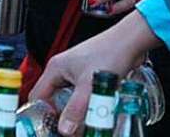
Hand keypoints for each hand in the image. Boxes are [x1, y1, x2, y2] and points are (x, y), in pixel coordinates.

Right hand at [31, 12, 160, 135]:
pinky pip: (82, 96)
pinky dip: (86, 105)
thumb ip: (76, 109)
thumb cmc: (111, 51)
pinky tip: (94, 112)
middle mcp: (64, 69)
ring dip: (75, 112)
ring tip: (83, 124)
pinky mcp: (90, 75)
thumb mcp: (90, 85)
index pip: (37, 96)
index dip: (42, 114)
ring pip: (69, 98)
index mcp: (56, 68)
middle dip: (60, 116)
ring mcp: (77, 71)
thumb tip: (65, 129)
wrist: (131, 41)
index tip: (52, 127)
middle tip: (70, 129)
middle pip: (53, 99)